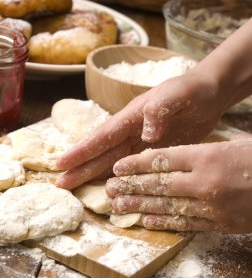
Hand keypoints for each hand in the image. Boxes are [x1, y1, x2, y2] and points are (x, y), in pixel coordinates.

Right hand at [56, 71, 221, 189]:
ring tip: (75, 188)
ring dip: (94, 174)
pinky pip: (134, 166)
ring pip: (114, 161)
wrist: (210, 94)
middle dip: (81, 167)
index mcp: (133, 116)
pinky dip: (121, 177)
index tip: (61, 163)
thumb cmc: (193, 89)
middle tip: (60, 184)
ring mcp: (142, 142)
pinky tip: (111, 187)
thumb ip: (160, 110)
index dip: (82, 151)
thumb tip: (147, 135)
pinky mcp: (155, 150)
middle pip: (102, 152)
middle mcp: (132, 130)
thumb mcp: (179, 94)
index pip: (103, 136)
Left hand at [106, 137, 251, 232]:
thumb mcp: (234, 145)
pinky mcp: (221, 223)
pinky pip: (186, 222)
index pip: (163, 159)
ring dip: (140, 206)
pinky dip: (165, 221)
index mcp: (209, 156)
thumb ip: (203, 153)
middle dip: (131, 186)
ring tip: (118, 207)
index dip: (137, 164)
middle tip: (108, 190)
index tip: (117, 167)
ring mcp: (212, 205)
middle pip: (159, 184)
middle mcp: (206, 182)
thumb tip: (170, 159)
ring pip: (167, 205)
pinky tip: (147, 220)